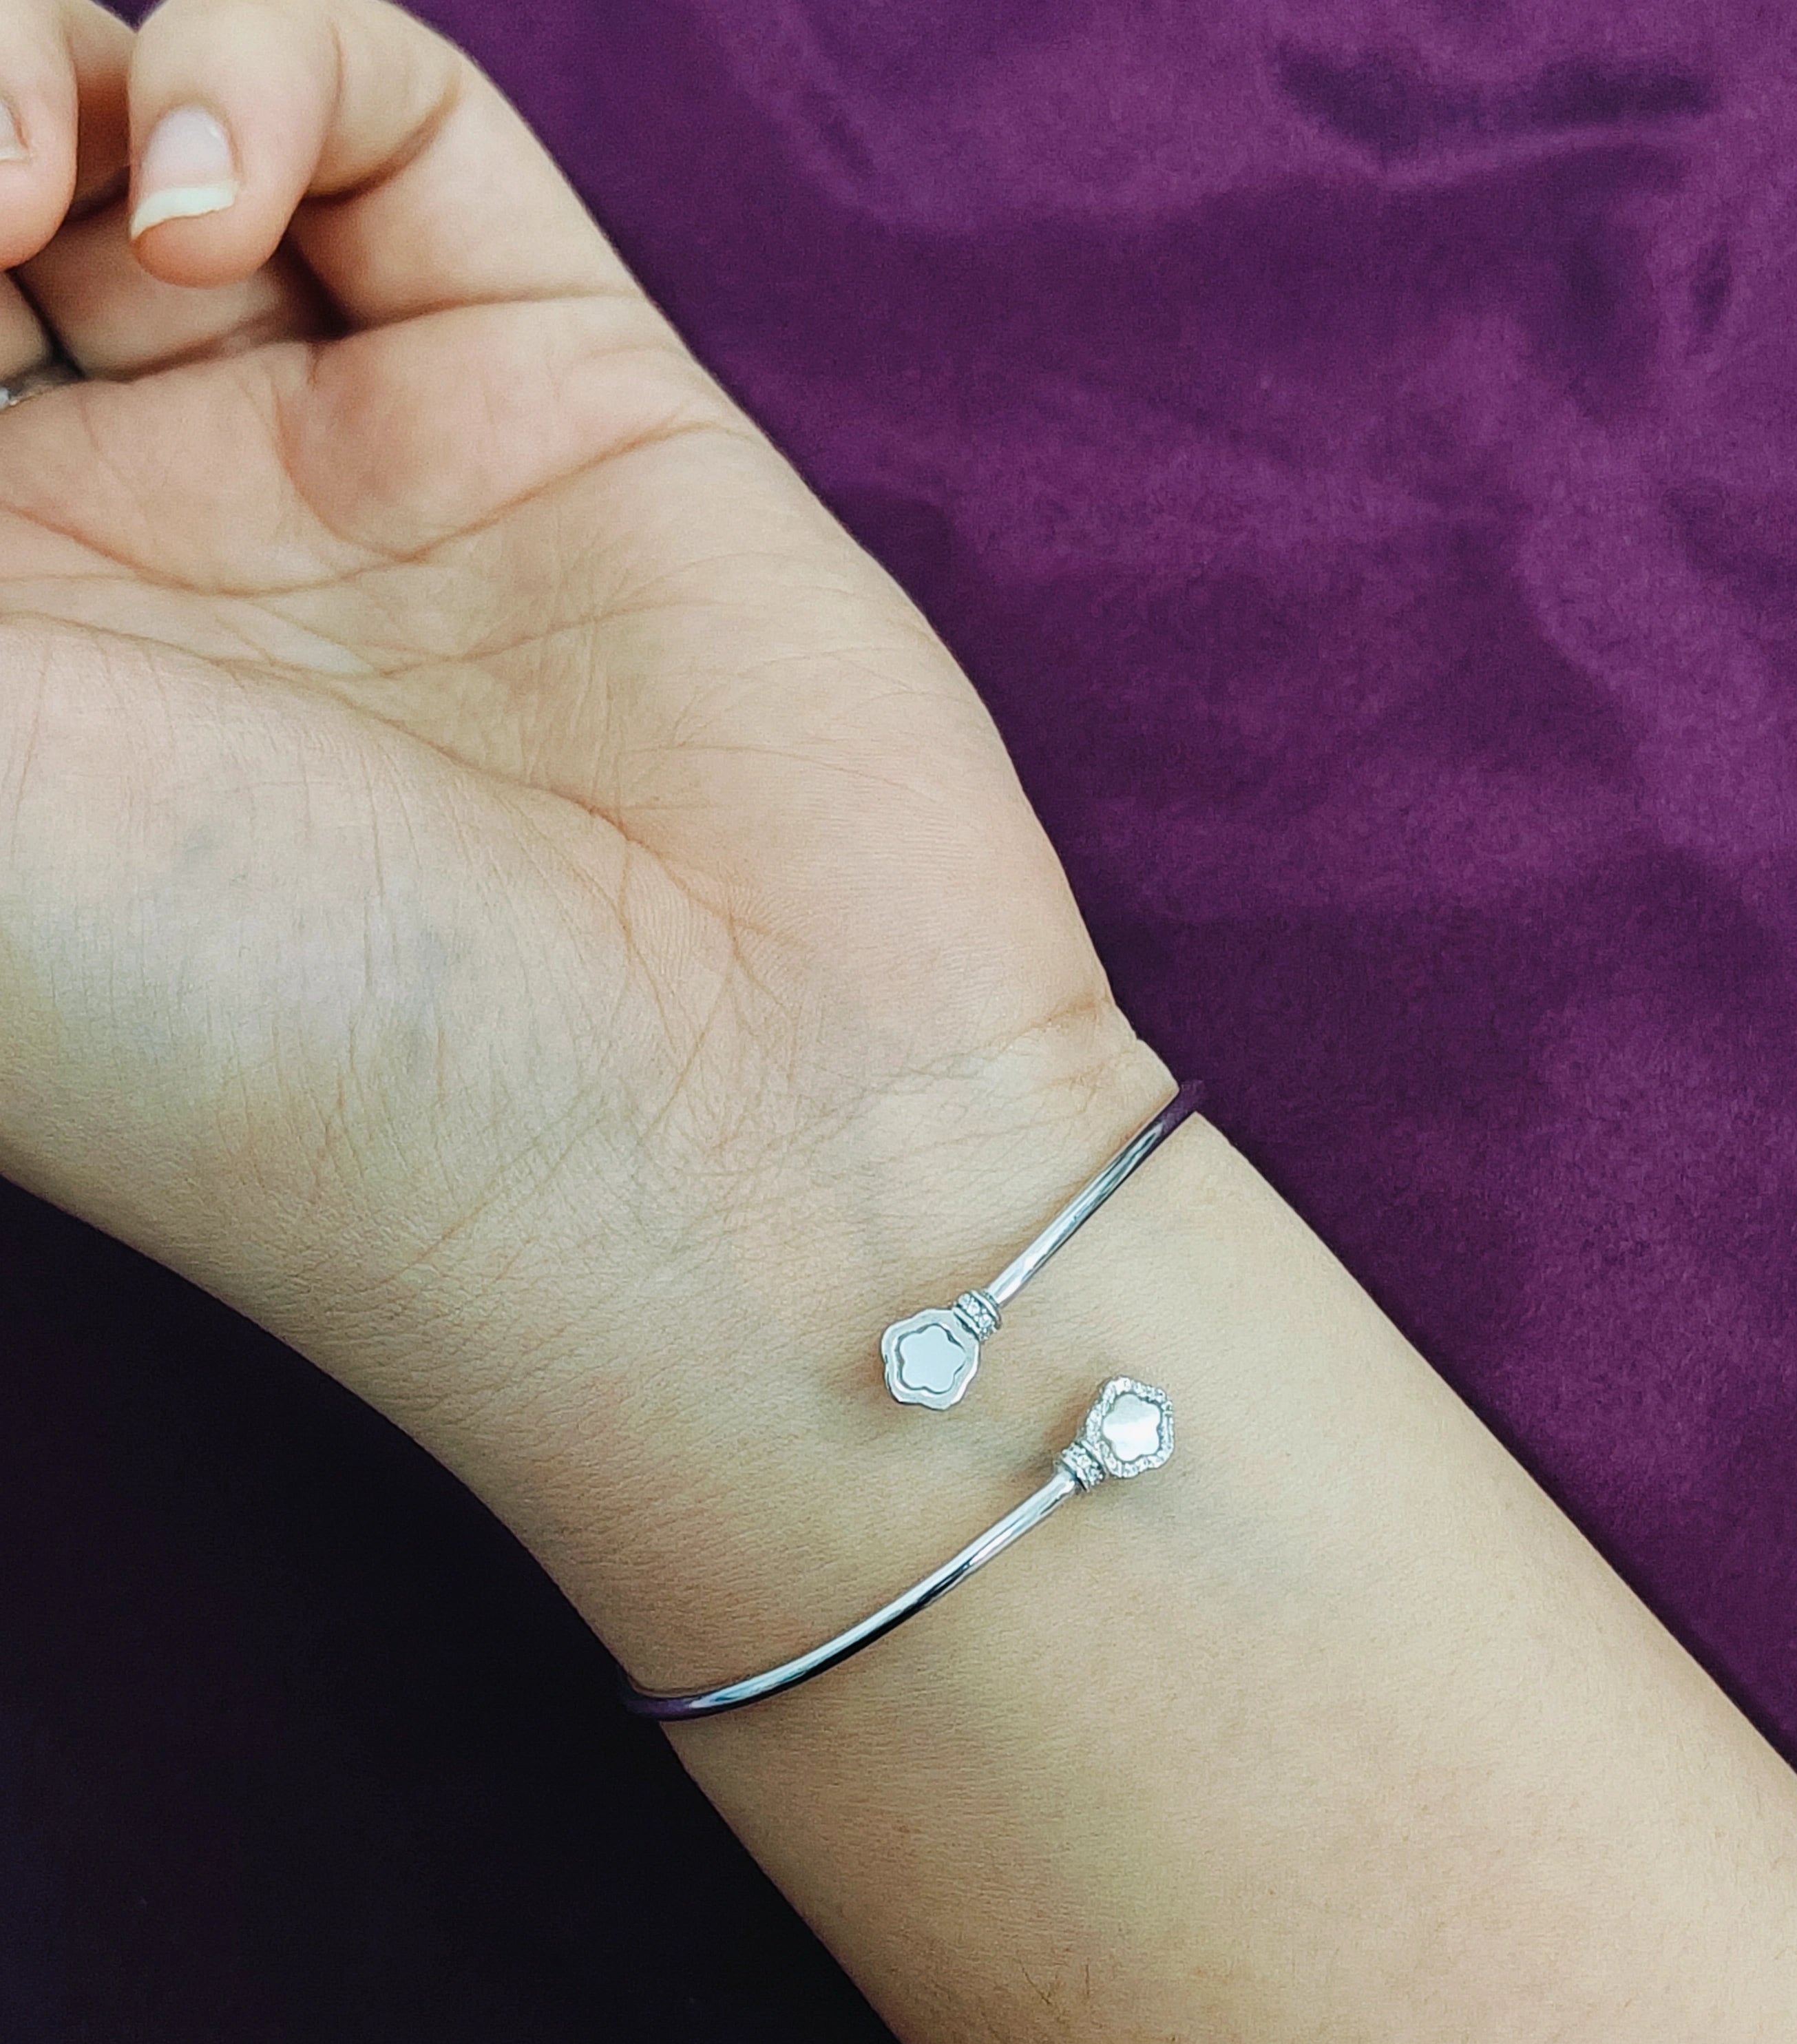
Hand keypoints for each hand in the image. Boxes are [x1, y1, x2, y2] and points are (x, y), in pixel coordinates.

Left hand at [0, 0, 1163, 1591]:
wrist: (717, 1166)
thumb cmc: (264, 1054)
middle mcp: (142, 575)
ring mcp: (355, 479)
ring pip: (141, 132)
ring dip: (50, 76)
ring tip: (52, 190)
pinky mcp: (562, 398)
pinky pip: (387, 118)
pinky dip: (268, 64)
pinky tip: (222, 198)